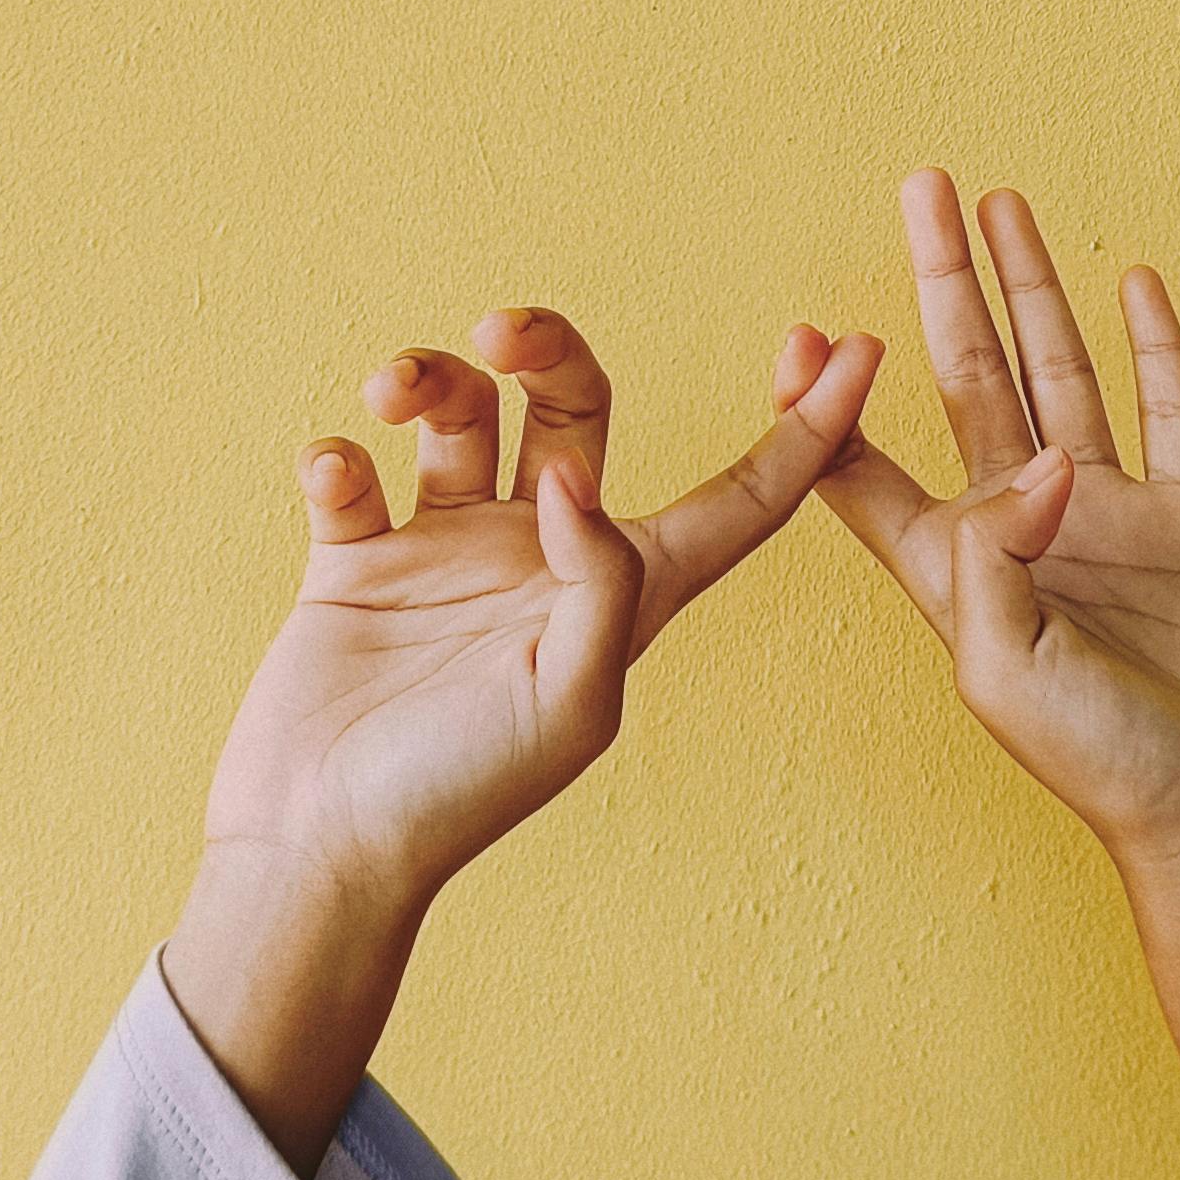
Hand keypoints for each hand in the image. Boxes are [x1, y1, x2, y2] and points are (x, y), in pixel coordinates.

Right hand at [168, 305, 881, 1169]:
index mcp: (624, 593)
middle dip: (551, 348)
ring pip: (463, 415)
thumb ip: (600, 584)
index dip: (806, 427)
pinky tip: (336, 476)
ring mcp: (451, 550)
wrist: (321, 848)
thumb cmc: (458, 798)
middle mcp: (544, 553)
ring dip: (432, 378)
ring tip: (395, 390)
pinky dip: (339, 455)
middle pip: (578, 409)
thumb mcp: (567, 705)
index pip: (741, 497)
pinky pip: (356, 472)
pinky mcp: (361, 559)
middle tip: (504, 331)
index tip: (858, 343)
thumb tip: (575, 476)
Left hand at [797, 173, 1179, 1179]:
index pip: (871, 465)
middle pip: (971, 375)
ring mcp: (1110, 520)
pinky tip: (1132, 282)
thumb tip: (1037, 466)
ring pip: (1062, 372)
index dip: (828, 400)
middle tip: (921, 186)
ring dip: (1033, 288)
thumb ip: (995, 562)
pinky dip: (1155, 347)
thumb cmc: (1106, 772)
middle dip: (942, 281)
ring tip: (1005, 204)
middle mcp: (1024, 528)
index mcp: (956, 569)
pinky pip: (1171, 413)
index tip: (793, 325)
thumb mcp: (1008, 675)